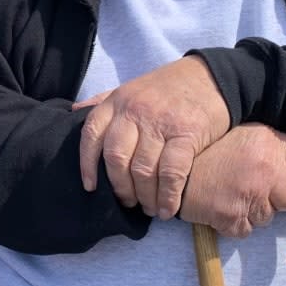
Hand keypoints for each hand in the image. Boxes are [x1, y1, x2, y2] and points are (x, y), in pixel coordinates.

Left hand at [77, 57, 229, 219]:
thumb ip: (104, 100)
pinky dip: (168, 196)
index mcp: (117, 101)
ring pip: (143, 170)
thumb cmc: (167, 87)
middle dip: (120, 187)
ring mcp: (160, 122)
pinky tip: (167, 209)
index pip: (91, 135)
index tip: (91, 187)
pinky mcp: (187, 133)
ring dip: (145, 197)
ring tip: (149, 209)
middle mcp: (135, 110)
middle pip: (116, 158)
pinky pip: (171, 172)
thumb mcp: (131, 88)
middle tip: (128, 202)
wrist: (210, 76)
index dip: (87, 164)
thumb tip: (74, 110)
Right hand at [177, 123, 285, 237]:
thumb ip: (271, 149)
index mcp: (267, 141)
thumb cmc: (203, 150)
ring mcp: (250, 193)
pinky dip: (234, 224)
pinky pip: (246, 230)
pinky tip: (218, 207)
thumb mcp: (241, 135)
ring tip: (227, 194)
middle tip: (252, 190)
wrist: (165, 167)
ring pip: (267, 217)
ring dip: (252, 212)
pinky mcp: (233, 216)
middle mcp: (264, 166)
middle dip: (277, 200)